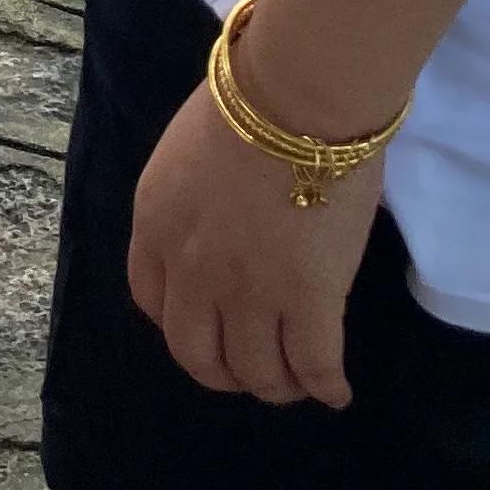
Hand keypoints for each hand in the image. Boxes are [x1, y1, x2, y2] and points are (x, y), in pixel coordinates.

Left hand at [128, 78, 380, 407]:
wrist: (295, 98)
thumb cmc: (246, 106)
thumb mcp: (183, 160)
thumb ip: (189, 208)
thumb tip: (220, 230)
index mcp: (156, 228)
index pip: (152, 303)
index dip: (181, 327)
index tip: (206, 331)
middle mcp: (193, 271)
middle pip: (197, 353)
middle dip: (224, 373)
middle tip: (252, 372)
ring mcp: (249, 291)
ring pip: (257, 370)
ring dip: (277, 385)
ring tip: (297, 381)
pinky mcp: (308, 300)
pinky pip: (314, 364)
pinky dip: (326, 386)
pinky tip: (336, 391)